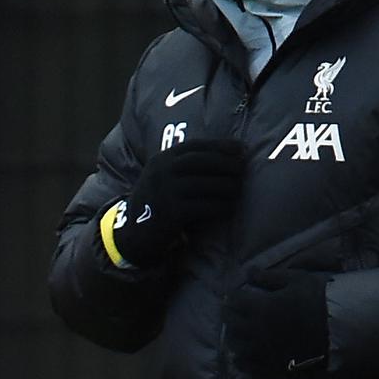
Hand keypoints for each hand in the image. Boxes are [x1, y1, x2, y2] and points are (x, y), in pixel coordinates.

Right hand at [111, 139, 245, 266]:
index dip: (220, 145)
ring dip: (227, 186)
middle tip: (243, 168)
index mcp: (161, 159)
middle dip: (225, 163)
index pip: (195, 146)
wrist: (134, 233)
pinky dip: (220, 206)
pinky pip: (203, 207)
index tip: (240, 148)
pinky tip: (229, 207)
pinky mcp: (171, 213)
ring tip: (239, 188)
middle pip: (200, 161)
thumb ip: (184, 165)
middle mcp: (161, 172)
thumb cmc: (158, 202)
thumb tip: (226, 155)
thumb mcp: (163, 176)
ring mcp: (165, 192)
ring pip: (205, 184)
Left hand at [224, 268, 329, 376]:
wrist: (344, 332)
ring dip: (233, 339)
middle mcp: (256, 331)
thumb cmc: (322, 300)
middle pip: (231, 325)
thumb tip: (248, 271)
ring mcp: (264, 352)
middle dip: (230, 316)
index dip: (233, 296)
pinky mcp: (273, 368)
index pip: (234, 301)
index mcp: (260, 307)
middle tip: (233, 312)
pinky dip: (242, 363)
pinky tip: (244, 358)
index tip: (235, 294)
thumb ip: (269, 277)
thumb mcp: (297, 280)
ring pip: (236, 348)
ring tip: (237, 334)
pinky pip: (249, 369)